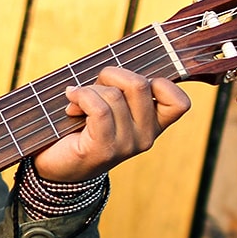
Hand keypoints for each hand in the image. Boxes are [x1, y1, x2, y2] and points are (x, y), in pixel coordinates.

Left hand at [31, 66, 190, 182]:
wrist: (57, 165)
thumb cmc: (82, 127)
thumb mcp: (111, 105)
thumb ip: (121, 88)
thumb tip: (112, 71)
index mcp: (154, 127)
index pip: (179, 102)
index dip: (157, 82)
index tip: (126, 86)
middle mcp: (146, 139)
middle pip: (140, 84)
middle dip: (111, 75)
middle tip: (93, 87)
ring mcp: (126, 146)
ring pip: (115, 95)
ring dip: (89, 89)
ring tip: (77, 100)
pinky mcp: (103, 150)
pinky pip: (99, 109)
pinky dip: (81, 96)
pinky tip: (71, 101)